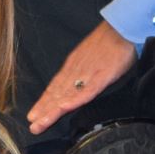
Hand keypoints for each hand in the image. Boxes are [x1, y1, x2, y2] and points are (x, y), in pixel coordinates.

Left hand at [25, 21, 139, 134]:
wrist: (121, 28)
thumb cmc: (108, 42)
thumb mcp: (88, 56)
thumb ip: (81, 71)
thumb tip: (76, 85)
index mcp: (73, 67)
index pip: (55, 88)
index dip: (44, 103)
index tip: (33, 116)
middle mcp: (76, 71)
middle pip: (57, 94)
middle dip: (44, 111)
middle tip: (32, 126)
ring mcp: (88, 74)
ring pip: (68, 95)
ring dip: (53, 110)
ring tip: (41, 123)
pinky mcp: (102, 75)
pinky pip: (88, 90)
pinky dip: (76, 100)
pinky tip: (65, 108)